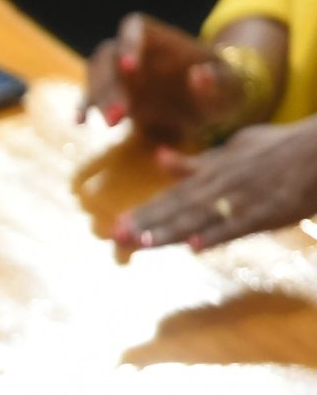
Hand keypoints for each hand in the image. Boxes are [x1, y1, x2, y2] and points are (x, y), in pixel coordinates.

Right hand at [81, 12, 241, 141]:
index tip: (130, 66)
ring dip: (98, 97)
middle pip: (108, 55)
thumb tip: (198, 74)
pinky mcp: (114, 94)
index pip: (134, 26)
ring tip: (113, 123)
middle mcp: (135, 51)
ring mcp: (121, 73)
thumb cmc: (224, 88)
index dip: (128, 42)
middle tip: (120, 115)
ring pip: (96, 74)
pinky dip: (86, 107)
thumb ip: (217, 81)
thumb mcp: (230, 87)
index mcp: (161, 38)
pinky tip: (81, 123)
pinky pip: (92, 96)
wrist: (213, 104)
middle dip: (110, 84)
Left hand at [114, 118, 316, 253]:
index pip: (172, 195)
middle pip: (178, 208)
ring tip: (143, 243)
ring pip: (200, 217)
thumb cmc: (280, 148)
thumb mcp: (234, 148)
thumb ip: (197, 161)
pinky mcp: (267, 212)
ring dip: (171, 231)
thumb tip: (160, 158)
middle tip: (115, 238)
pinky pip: (238, 226)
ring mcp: (244, 199)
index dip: (145, 211)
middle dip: (147, 224)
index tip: (117, 224)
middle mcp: (222, 184)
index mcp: (214, 171)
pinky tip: (195, 246)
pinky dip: (217, 234)